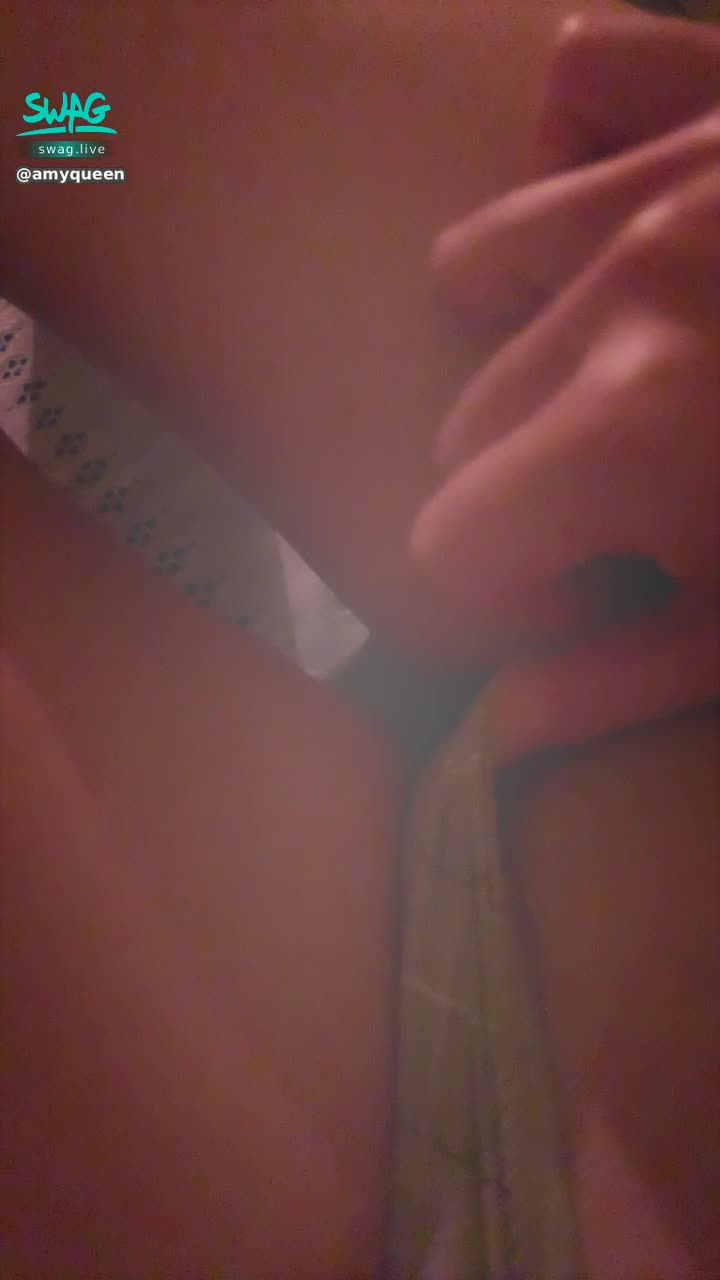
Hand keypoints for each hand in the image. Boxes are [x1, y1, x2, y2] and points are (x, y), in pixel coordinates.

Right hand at [412, 10, 719, 758]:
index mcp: (638, 429)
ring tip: (645, 362)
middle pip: (467, 423)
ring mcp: (675, 161)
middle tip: (661, 495)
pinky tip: (649, 224)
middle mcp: (628, 280)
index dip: (525, 586)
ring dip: (538, 338)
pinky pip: (577, 84)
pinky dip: (580, 156)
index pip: (449, 543)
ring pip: (483, 270)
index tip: (618, 583)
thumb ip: (632, 680)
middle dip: (540, 484)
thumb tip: (505, 723)